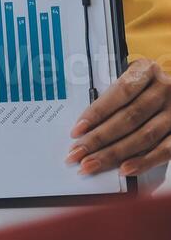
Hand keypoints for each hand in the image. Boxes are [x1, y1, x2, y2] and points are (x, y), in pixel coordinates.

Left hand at [67, 59, 170, 176]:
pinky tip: (124, 169)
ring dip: (114, 154)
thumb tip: (85, 127)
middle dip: (98, 139)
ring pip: (143, 136)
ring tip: (91, 164)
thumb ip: (113, 97)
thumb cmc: (144, 88)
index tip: (77, 130)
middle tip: (77, 154)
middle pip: (128, 118)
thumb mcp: (131, 81)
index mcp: (147, 70)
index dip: (97, 112)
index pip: (120, 92)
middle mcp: (164, 89)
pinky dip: (143, 162)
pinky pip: (164, 150)